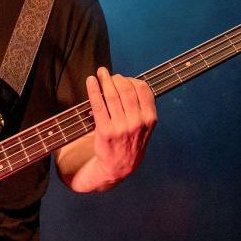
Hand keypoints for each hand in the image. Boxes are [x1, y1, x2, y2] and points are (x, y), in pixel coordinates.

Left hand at [85, 66, 157, 183]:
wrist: (119, 167)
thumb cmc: (131, 143)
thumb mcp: (145, 128)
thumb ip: (143, 108)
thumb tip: (129, 83)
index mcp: (149, 119)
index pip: (143, 89)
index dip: (132, 80)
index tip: (124, 78)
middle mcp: (137, 122)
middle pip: (127, 89)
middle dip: (117, 78)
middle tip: (109, 76)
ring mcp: (121, 127)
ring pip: (112, 95)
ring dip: (105, 80)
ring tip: (100, 73)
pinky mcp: (106, 131)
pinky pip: (99, 105)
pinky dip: (93, 90)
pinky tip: (91, 82)